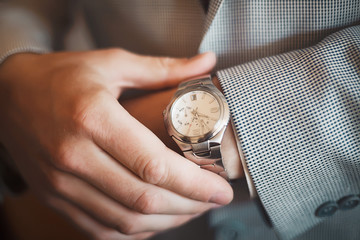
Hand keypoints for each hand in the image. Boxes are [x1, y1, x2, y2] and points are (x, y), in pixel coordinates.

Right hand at [0, 49, 232, 239]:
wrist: (8, 96)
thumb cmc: (61, 77)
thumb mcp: (111, 64)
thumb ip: (163, 69)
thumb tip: (207, 63)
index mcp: (93, 118)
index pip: (154, 166)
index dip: (195, 184)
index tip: (222, 189)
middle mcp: (75, 157)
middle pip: (145, 199)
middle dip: (190, 206)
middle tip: (215, 199)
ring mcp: (61, 183)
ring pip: (126, 221)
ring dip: (168, 221)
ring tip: (194, 209)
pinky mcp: (55, 197)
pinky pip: (101, 229)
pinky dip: (136, 230)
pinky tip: (157, 218)